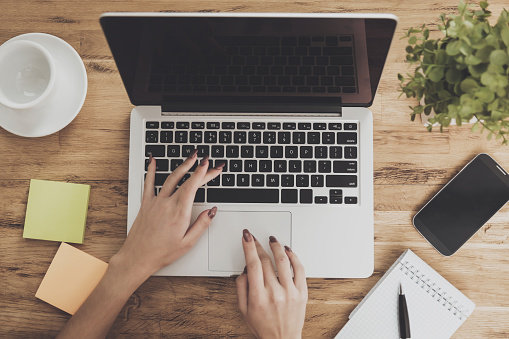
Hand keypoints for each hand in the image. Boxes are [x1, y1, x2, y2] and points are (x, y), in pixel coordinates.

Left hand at [112, 150, 223, 279]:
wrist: (137, 257)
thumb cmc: (162, 252)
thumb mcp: (187, 243)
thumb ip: (202, 224)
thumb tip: (212, 211)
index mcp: (179, 212)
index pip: (194, 186)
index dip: (203, 173)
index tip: (211, 165)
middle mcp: (167, 203)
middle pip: (186, 180)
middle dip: (199, 168)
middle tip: (209, 160)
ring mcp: (155, 202)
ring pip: (170, 178)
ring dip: (182, 165)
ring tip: (192, 156)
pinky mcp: (146, 204)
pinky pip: (148, 183)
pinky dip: (150, 170)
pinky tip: (152, 160)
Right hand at [236, 229, 307, 338]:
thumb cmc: (263, 326)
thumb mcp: (244, 310)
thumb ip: (241, 288)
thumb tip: (244, 269)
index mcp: (258, 297)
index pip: (253, 264)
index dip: (249, 247)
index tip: (246, 237)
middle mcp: (274, 293)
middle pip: (266, 260)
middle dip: (258, 245)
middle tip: (254, 238)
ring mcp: (290, 292)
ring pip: (283, 261)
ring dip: (276, 246)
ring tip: (272, 240)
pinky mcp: (302, 293)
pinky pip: (300, 269)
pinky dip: (294, 257)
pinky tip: (288, 251)